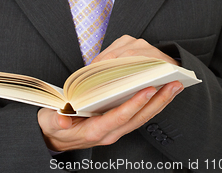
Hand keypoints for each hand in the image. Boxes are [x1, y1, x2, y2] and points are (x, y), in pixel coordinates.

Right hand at [38, 35, 182, 151]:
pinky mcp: (117, 124)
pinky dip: (151, 104)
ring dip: (159, 102)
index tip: (148, 90)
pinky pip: (138, 115)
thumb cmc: (52, 127)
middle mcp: (109, 132)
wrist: (53, 138)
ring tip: (173, 85)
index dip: (134, 104)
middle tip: (173, 84)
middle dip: (157, 101)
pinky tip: (161, 91)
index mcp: (94, 131)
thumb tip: (60, 120)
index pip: (118, 118)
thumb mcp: (48, 122)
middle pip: (138, 118)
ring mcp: (115, 129)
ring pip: (142, 117)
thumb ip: (54, 121)